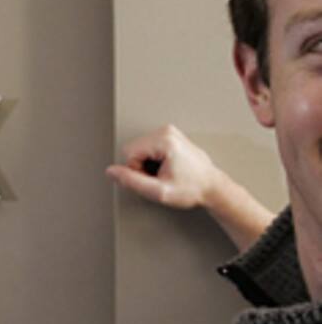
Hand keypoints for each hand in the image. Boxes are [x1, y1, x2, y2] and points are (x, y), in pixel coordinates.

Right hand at [105, 124, 220, 209]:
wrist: (212, 187)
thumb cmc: (192, 189)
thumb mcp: (159, 192)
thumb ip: (131, 181)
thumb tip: (111, 171)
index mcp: (164, 140)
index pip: (128, 153)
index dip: (136, 171)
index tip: (154, 179)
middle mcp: (166, 131)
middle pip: (132, 149)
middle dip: (141, 166)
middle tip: (160, 177)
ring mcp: (169, 131)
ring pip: (138, 148)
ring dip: (147, 164)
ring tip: (165, 172)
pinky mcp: (169, 135)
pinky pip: (147, 147)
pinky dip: (153, 159)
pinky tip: (167, 167)